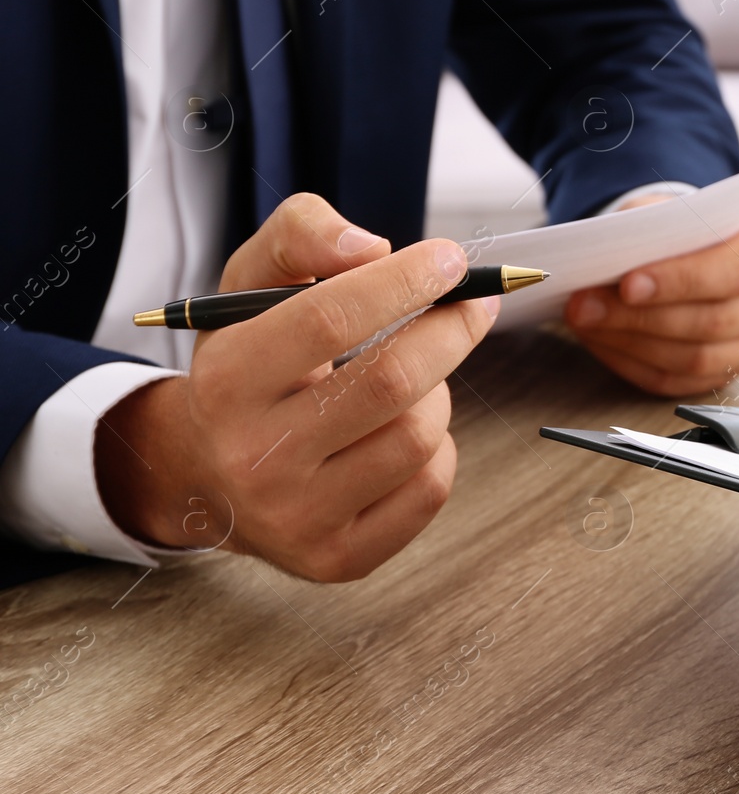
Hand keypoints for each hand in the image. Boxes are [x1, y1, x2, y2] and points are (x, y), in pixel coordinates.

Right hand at [96, 194, 498, 580]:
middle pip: (391, 382)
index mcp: (227, 380)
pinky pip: (430, 488)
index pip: (329, 320)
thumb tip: (372, 247)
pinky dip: (437, 446)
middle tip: (473, 304)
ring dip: (438, 390)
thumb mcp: (250, 284)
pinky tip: (406, 428)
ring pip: (419, 435)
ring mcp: (297, 517)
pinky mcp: (338, 558)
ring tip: (413, 378)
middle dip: (449, 331)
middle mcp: (254, 457)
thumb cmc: (248, 364)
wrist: (210, 474)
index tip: (451, 259)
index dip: (404, 281)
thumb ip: (303, 235)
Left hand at [565, 198, 738, 396]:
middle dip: (641, 317)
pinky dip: (630, 363)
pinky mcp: (723, 374)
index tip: (627, 284)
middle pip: (712, 321)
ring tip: (585, 320)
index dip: (679, 281)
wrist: (686, 251)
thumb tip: (607, 260)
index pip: (732, 271)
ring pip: (693, 359)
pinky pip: (675, 381)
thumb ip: (648, 231)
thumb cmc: (678, 228)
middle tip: (586, 305)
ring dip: (630, 342)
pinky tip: (601, 340)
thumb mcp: (665, 212)